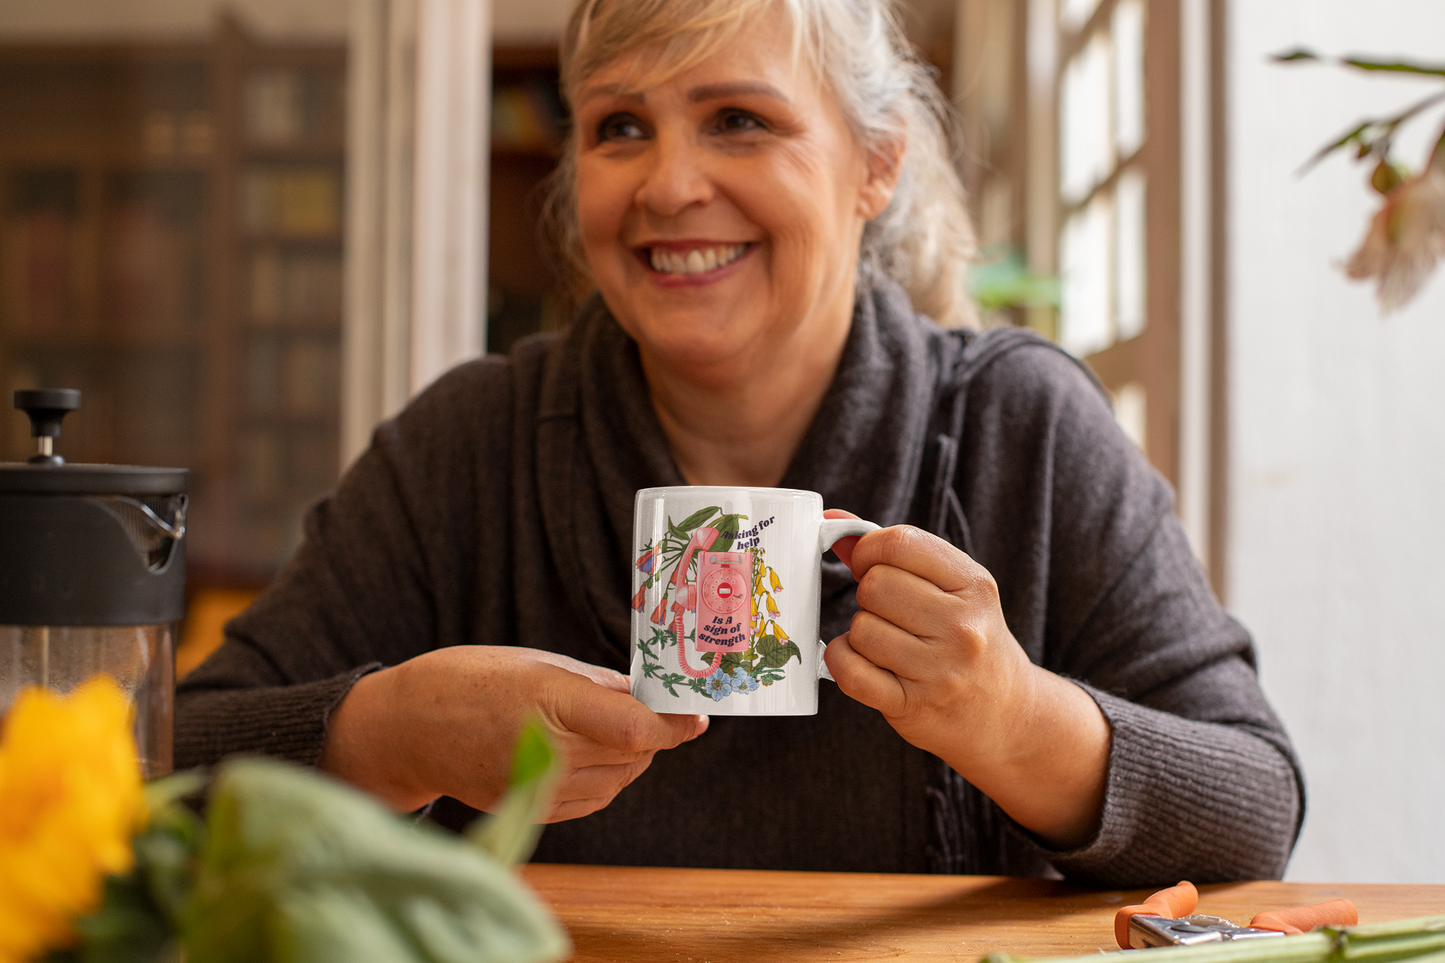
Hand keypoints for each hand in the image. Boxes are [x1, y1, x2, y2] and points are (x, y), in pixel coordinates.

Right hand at [320, 646, 708, 820]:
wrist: (407, 727)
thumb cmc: (470, 679)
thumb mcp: (537, 662)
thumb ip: (597, 684)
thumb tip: (649, 697)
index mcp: (548, 701)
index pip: (633, 727)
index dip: (675, 725)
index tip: (699, 715)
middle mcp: (546, 750)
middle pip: (633, 754)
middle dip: (656, 732)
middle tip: (659, 707)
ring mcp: (536, 787)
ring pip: (619, 780)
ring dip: (632, 756)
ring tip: (612, 726)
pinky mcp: (529, 808)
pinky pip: (593, 799)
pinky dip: (607, 778)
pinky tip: (591, 752)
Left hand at [823, 514, 1109, 847]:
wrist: (1007, 714)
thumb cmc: (967, 639)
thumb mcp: (952, 588)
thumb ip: (894, 552)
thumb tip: (832, 521)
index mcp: (974, 585)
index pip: (899, 543)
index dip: (868, 550)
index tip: (868, 565)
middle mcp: (963, 627)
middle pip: (875, 585)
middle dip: (867, 595)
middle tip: (884, 611)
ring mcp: (941, 671)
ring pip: (861, 629)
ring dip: (859, 634)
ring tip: (884, 642)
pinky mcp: (913, 706)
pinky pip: (850, 671)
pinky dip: (842, 661)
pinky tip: (860, 661)